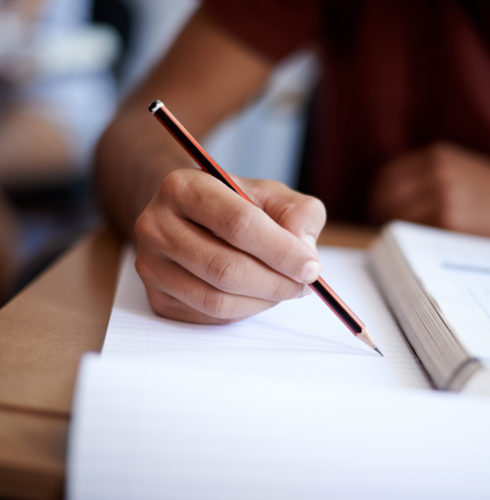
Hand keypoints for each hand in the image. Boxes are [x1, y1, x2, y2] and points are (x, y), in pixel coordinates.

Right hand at [134, 169, 325, 323]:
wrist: (190, 216)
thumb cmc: (235, 204)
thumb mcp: (271, 194)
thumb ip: (298, 213)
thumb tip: (304, 252)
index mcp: (184, 187)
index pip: (238, 224)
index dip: (281, 251)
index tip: (311, 268)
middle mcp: (156, 225)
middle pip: (225, 268)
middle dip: (275, 282)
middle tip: (304, 284)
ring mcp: (151, 265)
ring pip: (216, 299)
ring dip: (262, 301)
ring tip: (284, 288)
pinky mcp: (157, 297)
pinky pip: (209, 316)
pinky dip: (244, 310)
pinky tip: (258, 294)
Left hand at [368, 142, 489, 238]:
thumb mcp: (458, 167)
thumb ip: (424, 175)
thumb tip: (385, 199)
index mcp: (435, 155)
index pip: (386, 176)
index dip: (377, 196)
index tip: (377, 210)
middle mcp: (435, 172)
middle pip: (385, 197)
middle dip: (379, 215)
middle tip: (382, 230)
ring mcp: (441, 197)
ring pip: (396, 217)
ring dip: (392, 230)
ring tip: (399, 240)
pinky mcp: (448, 222)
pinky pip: (413, 233)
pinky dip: (408, 241)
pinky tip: (414, 246)